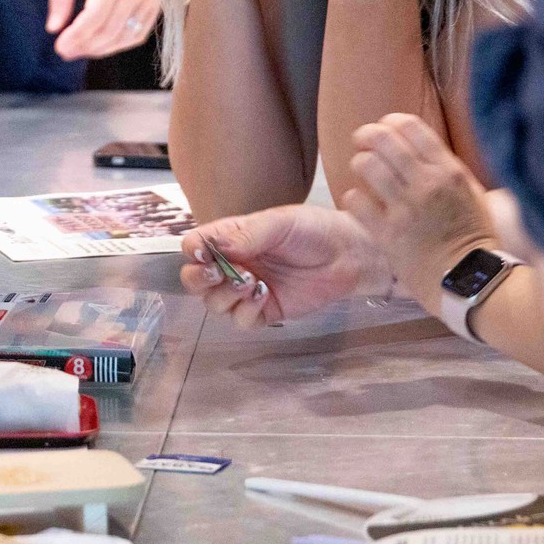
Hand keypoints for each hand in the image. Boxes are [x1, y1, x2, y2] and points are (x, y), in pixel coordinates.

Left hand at [48, 0, 161, 60]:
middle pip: (109, 31)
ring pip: (125, 37)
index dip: (76, 38)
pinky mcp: (157, 4)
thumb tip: (53, 28)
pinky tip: (103, 45)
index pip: (94, 18)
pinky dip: (120, 44)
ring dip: (101, 50)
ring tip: (81, 50)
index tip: (59, 47)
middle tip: (66, 51)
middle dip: (85, 47)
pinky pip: (139, 34)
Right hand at [180, 206, 391, 327]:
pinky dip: (245, 311)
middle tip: (217, 273)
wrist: (351, 256)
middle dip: (199, 279)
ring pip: (214, 304)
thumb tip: (214, 248)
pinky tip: (264, 295)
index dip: (193, 252)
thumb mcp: (279, 223)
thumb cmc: (315, 230)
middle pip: (195, 280)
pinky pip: (241, 321)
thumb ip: (246, 235)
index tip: (204, 254)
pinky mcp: (266, 312)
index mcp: (232, 239)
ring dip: (225, 295)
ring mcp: (248, 291)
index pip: (195, 247)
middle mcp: (234, 265)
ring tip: (252, 281)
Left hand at [342, 114, 497, 310]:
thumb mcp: (472, 193)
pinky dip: (353, 198)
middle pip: (383, 139)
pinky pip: (356, 201)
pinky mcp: (388, 234)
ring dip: (360, 164)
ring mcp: (406, 208)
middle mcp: (426, 183)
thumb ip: (447, 168)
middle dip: (367, 136)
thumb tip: (421, 146)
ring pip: (366, 165)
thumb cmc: (474, 238)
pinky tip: (359, 202)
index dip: (391, 122)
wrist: (473, 281)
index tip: (385, 128)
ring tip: (362, 171)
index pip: (411, 126)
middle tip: (362, 142)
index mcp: (449, 170)